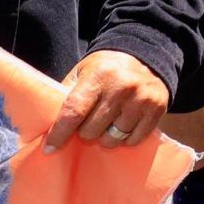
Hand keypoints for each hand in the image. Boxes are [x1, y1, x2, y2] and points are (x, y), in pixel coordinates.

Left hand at [42, 50, 166, 152]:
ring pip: (113, 138)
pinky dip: (125, 139)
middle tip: (88, 123)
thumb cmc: (105, 69)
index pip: (74, 112)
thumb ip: (66, 97)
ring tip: (106, 124)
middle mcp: (123, 86)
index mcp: (99, 76)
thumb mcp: (82, 74)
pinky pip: (134, 140)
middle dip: (85, 132)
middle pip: (92, 130)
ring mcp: (142, 98)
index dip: (59, 133)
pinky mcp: (158, 109)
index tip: (50, 148)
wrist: (146, 55)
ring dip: (105, 137)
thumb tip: (46, 128)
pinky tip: (123, 125)